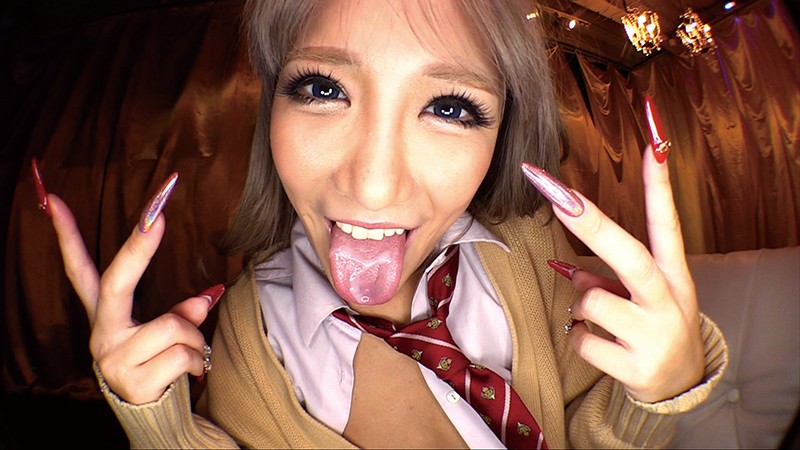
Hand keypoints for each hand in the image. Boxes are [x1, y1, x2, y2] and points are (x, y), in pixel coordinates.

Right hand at [35, 166, 222, 403]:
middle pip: (118, 282)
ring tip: (191, 355)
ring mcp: (113, 357)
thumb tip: (207, 297)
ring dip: (196, 338)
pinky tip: (191, 373)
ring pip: (174, 325)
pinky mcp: (132, 380)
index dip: (67, 237)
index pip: (81, 271)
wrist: (153, 418)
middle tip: (157, 215)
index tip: (54, 200)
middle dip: (139, 246)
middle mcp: (102, 333)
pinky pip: (184, 352)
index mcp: (107, 315)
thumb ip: (180, 312)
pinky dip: (199, 360)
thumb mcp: (166, 334)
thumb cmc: (158, 365)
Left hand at [522, 131, 704, 402]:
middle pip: (629, 255)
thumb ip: (604, 276)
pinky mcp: (636, 366)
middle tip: (557, 193)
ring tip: (598, 321)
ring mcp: (654, 334)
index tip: (653, 145)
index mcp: (672, 275)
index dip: (660, 185)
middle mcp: (668, 300)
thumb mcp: (640, 296)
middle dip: (591, 223)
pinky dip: (579, 339)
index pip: (666, 223)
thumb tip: (564, 268)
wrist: (681, 386)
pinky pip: (582, 340)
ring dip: (581, 307)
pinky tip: (599, 345)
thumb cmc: (653, 325)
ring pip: (592, 303)